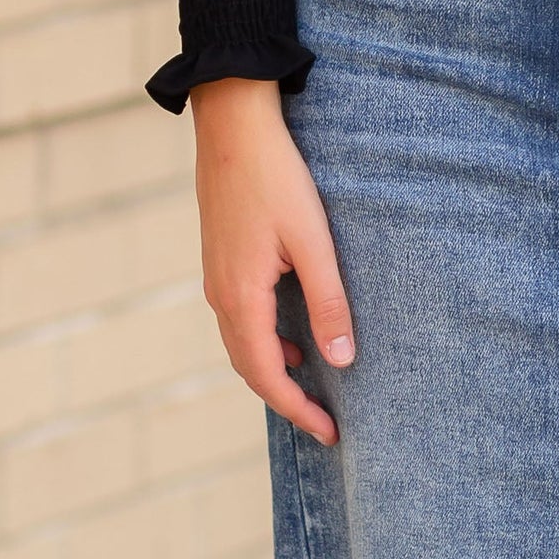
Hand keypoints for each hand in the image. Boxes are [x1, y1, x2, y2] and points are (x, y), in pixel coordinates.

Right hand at [190, 75, 354, 444]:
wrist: (232, 124)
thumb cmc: (276, 177)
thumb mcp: (313, 241)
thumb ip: (328, 302)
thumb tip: (342, 362)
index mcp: (241, 298)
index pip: (268, 375)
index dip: (299, 410)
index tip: (331, 434)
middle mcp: (220, 295)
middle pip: (250, 368)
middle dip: (287, 398)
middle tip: (326, 421)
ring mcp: (216, 277)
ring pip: (242, 344)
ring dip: (274, 370)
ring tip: (314, 385)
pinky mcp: (220, 260)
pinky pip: (238, 320)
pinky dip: (264, 341)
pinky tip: (294, 334)